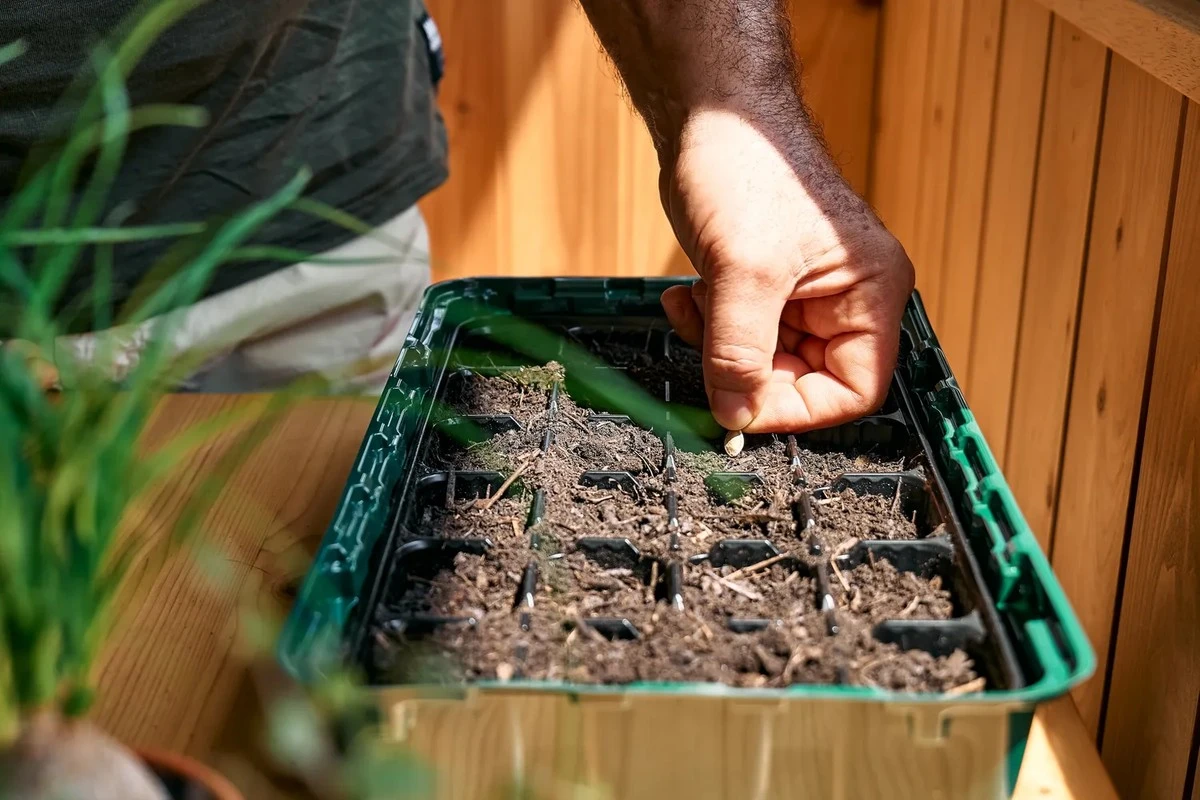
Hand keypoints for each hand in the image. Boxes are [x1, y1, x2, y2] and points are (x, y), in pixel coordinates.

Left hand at [658, 108, 913, 432]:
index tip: (743, 409)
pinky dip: (708, 326)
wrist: (710, 115)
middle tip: (708, 347)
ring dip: (720, 345)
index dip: (799, 409)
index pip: (854, 390)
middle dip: (748, 369)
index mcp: (873, 293)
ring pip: (764, 361)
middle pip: (805, 380)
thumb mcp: (743, 271)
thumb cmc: (747, 167)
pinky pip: (740, 335)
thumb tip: (734, 416)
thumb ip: (739, 353)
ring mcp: (805, 294)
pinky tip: (687, 295)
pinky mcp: (766, 287)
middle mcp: (848, 299)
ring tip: (699, 301)